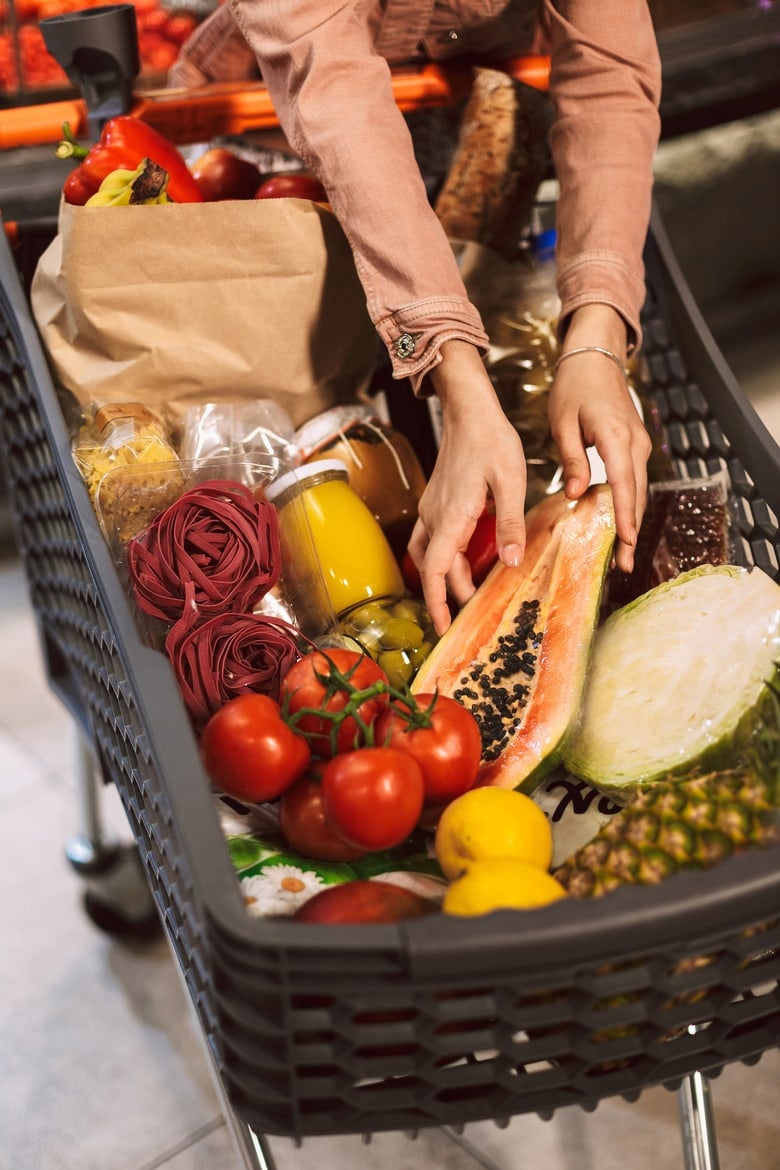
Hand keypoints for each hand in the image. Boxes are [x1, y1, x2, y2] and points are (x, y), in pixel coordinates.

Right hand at [408, 341, 526, 634]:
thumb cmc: (491, 440)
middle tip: (470, 612)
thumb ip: (510, 524)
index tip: (443, 626)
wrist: (470, 409)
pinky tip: (467, 557)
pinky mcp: (437, 501)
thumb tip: (513, 562)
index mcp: (451, 517)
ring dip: (445, 575)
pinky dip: (445, 557)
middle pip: (434, 568)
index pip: (436, 571)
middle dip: (448, 593)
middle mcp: (435, 516)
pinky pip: (433, 538)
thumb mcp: (510, 483)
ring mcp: (432, 508)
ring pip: (429, 554)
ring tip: (466, 591)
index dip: (437, 602)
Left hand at [548, 305, 651, 572]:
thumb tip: (576, 494)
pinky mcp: (634, 445)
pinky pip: (634, 478)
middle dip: (631, 530)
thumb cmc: (574, 386)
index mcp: (615, 436)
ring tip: (622, 552)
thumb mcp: (563, 422)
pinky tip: (618, 522)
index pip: (624, 484)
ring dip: (631, 519)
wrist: (594, 356)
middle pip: (637, 494)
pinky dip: (628, 502)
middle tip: (622, 564)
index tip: (627, 542)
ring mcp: (638, 443)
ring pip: (638, 489)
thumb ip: (571, 459)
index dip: (626, 516)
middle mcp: (635, 442)